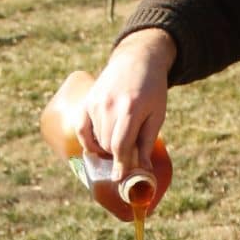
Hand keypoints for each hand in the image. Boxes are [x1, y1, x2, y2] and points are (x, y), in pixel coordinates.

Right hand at [78, 28, 175, 179]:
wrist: (137, 60)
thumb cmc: (152, 89)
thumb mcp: (157, 114)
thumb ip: (147, 142)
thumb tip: (142, 170)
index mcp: (130, 109)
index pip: (120, 146)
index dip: (121, 165)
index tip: (121, 179)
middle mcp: (109, 106)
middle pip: (107, 144)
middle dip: (117, 157)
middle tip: (128, 158)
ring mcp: (95, 103)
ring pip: (96, 139)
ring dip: (106, 148)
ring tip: (120, 144)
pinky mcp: (88, 101)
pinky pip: (82, 129)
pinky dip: (88, 142)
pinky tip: (97, 147)